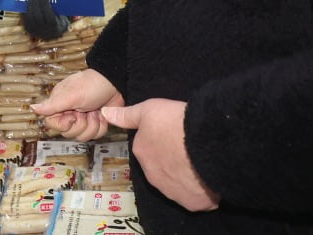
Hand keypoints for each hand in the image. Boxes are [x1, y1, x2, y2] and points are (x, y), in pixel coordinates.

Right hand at [31, 68, 123, 140]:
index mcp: (59, 104)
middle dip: (81, 124)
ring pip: (83, 136)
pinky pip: (96, 135)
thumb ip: (52, 105)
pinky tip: (102, 114)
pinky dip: (101, 126)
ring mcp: (83, 118)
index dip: (63, 124)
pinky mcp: (95, 122)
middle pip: (68, 133)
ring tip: (95, 111)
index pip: (52, 125)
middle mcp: (69, 112)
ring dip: (92, 124)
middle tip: (86, 111)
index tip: (72, 115)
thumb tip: (32, 108)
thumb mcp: (71, 96)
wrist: (115, 82)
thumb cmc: (91, 85)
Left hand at [102, 99, 219, 211]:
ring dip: (184, 176)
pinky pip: (194, 197)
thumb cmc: (175, 123)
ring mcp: (172, 192)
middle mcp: (152, 176)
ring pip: (177, 184)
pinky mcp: (192, 202)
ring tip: (199, 160)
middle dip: (170, 161)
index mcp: (141, 153)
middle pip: (160, 168)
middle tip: (186, 148)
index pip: (148, 148)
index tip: (173, 135)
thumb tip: (105, 114)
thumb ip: (127, 115)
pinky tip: (207, 176)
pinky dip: (199, 190)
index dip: (161, 141)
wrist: (205, 143)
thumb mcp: (148, 110)